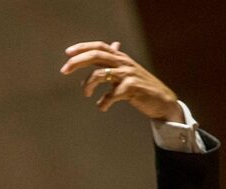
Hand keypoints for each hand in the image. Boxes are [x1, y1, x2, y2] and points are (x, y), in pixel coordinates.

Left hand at [60, 41, 182, 121]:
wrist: (162, 100)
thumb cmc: (142, 86)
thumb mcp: (129, 69)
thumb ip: (117, 59)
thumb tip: (113, 44)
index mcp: (121, 58)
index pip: (99, 46)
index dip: (83, 47)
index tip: (67, 53)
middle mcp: (123, 63)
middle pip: (96, 55)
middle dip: (77, 62)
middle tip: (64, 70)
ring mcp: (127, 75)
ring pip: (99, 74)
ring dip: (87, 85)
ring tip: (87, 94)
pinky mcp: (131, 89)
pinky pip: (110, 96)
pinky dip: (103, 103)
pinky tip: (102, 107)